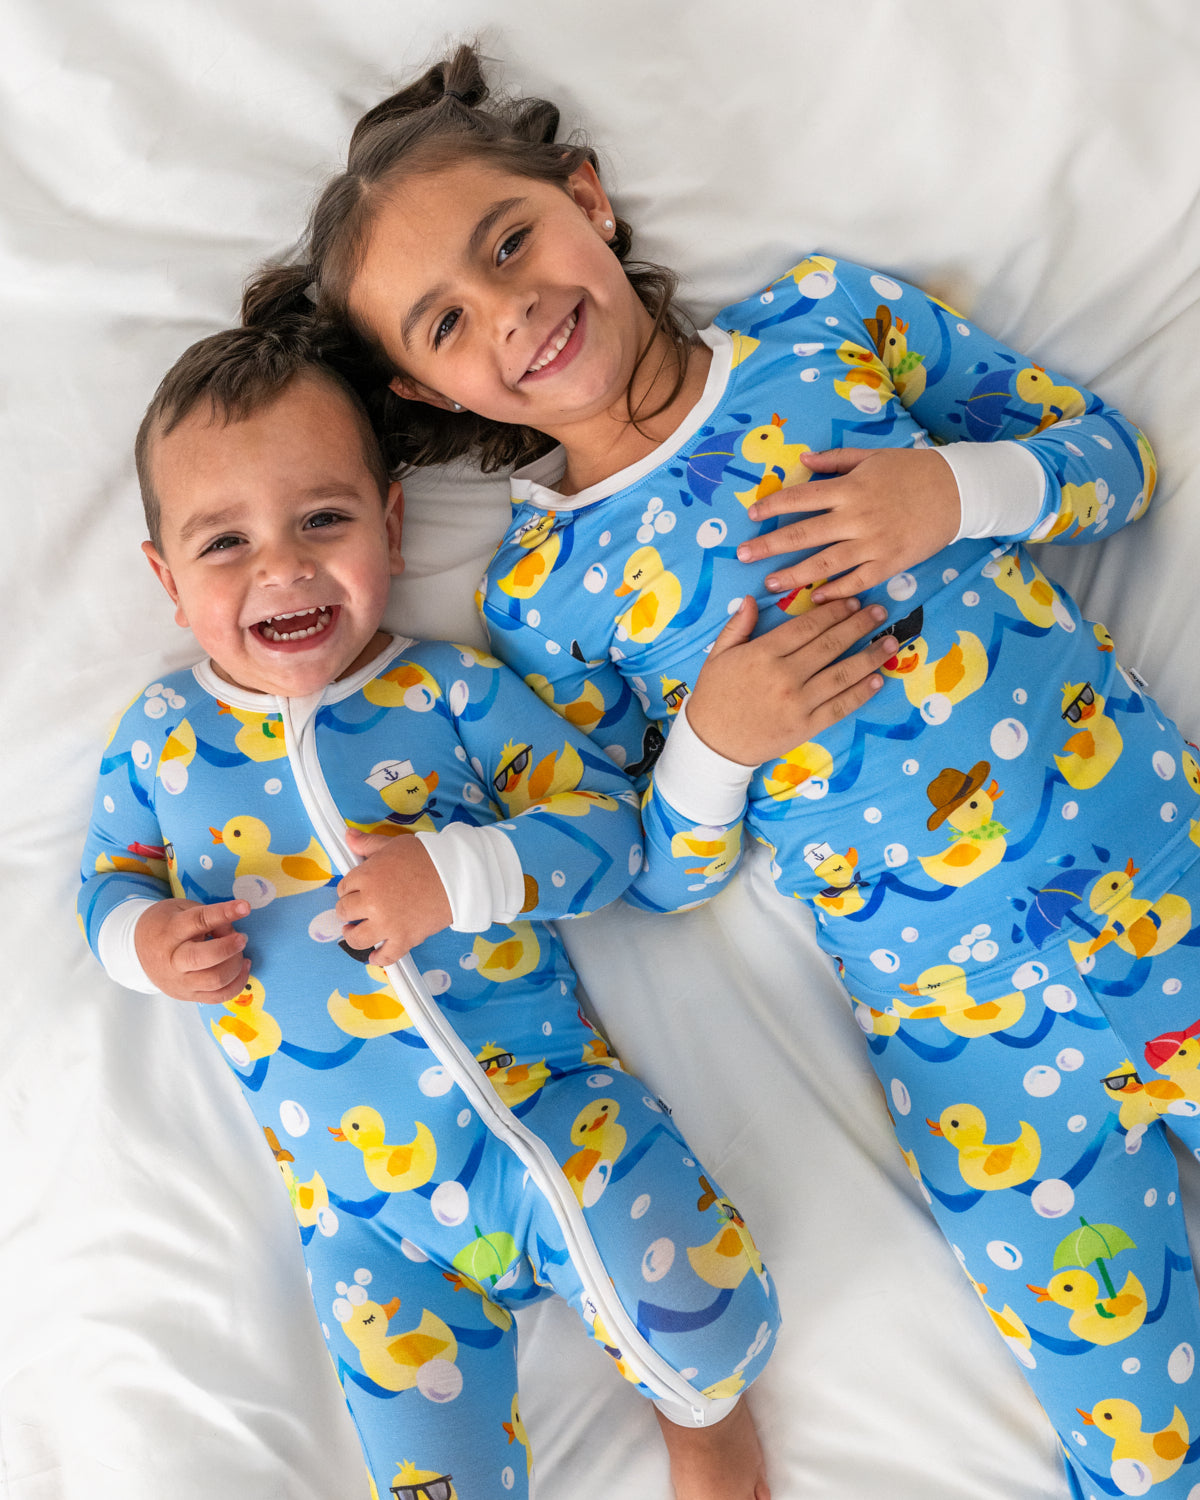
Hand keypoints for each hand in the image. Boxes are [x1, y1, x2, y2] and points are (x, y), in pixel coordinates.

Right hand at [134, 897, 250, 1002]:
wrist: (138, 950)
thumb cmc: (166, 925)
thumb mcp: (182, 909)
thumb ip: (208, 916)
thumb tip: (232, 932)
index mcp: (170, 932)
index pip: (198, 922)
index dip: (223, 913)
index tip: (244, 907)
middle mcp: (173, 960)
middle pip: (204, 958)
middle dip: (229, 947)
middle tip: (242, 938)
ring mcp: (180, 982)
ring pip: (215, 980)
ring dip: (236, 965)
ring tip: (240, 952)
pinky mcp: (188, 996)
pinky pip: (219, 997)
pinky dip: (237, 983)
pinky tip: (242, 967)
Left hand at [336, 830, 452, 964]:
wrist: (457, 875)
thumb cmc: (426, 857)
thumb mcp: (393, 845)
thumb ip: (368, 843)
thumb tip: (348, 836)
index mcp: (366, 877)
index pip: (343, 887)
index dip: (350, 888)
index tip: (357, 890)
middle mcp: (372, 902)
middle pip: (345, 912)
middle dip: (349, 909)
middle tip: (357, 908)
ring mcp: (387, 924)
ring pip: (357, 938)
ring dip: (353, 935)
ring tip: (355, 931)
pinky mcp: (404, 940)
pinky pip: (385, 957)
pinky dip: (378, 959)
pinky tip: (374, 956)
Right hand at [684, 595, 896, 764]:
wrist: (713, 744)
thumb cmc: (714, 696)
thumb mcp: (718, 656)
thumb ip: (738, 626)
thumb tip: (752, 598)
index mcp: (763, 654)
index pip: (807, 626)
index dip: (833, 611)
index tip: (851, 602)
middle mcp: (784, 676)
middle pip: (830, 644)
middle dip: (858, 625)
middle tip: (879, 612)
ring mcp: (798, 703)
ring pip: (842, 674)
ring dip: (870, 656)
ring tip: (890, 642)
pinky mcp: (806, 726)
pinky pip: (840, 706)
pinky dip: (861, 693)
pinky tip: (877, 680)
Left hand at [736, 446, 959, 601]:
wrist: (958, 491)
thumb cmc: (913, 470)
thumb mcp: (873, 457)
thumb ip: (836, 461)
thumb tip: (803, 459)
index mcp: (850, 488)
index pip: (801, 497)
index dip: (774, 507)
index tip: (752, 516)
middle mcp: (857, 516)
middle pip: (804, 533)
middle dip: (770, 545)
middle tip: (743, 556)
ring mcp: (873, 542)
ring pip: (826, 563)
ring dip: (795, 575)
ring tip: (769, 583)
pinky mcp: (890, 563)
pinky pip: (857, 581)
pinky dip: (836, 591)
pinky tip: (816, 598)